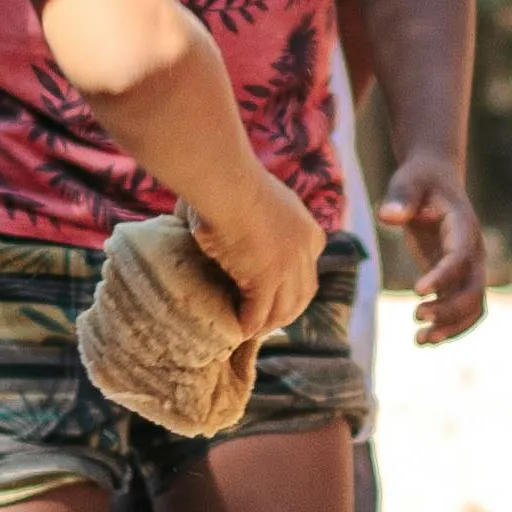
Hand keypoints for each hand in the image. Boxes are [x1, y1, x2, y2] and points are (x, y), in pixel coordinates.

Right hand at [185, 169, 324, 340]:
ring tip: (249, 331)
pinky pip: (258, 313)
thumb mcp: (248, 198)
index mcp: (306, 228)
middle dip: (285, 311)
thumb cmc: (226, 179)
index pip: (309, 268)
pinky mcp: (266, 279)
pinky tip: (236, 332)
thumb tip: (202, 213)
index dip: (292, 286)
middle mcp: (305, 249)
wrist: (224, 180)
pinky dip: (248, 326)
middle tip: (264, 322)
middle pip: (302, 294)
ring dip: (267, 324)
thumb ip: (240, 212)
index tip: (275, 295)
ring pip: (285, 309)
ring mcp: (289, 266)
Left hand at [378, 154, 486, 344]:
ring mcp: (470, 267)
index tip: (417, 291)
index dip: (443, 276)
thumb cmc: (420, 180)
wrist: (436, 180)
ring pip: (474, 306)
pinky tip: (423, 339)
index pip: (460, 257)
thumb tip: (389, 217)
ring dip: (451, 326)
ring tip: (419, 340)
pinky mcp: (458, 278)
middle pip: (474, 288)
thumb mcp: (408, 180)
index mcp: (464, 227)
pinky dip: (449, 327)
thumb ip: (400, 197)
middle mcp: (474, 251)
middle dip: (449, 309)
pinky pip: (463, 309)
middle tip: (416, 317)